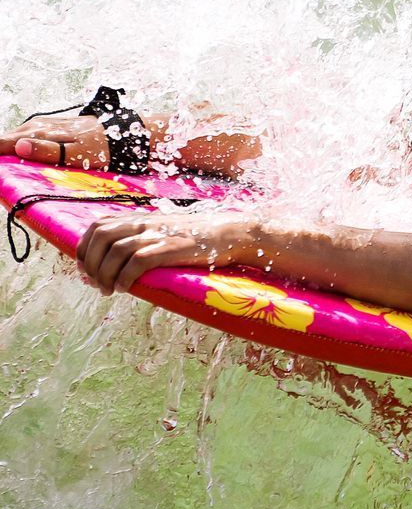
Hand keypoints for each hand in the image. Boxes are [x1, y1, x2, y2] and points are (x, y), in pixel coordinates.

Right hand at [0, 115, 109, 167]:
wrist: (117, 133)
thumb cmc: (98, 148)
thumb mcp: (74, 154)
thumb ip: (47, 151)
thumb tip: (18, 146)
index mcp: (38, 133)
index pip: (4, 143)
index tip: (1, 169)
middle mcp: (36, 126)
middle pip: (6, 140)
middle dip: (3, 155)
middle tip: (6, 172)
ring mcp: (41, 124)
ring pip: (15, 137)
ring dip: (9, 151)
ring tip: (9, 166)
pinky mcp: (47, 126)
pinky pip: (25, 135)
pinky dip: (20, 146)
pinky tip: (22, 156)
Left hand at [76, 213, 257, 294]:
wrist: (229, 233)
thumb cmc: (197, 237)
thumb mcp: (164, 230)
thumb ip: (141, 238)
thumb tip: (117, 259)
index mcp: (140, 218)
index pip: (97, 226)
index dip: (85, 248)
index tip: (86, 269)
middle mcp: (144, 223)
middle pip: (100, 237)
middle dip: (91, 263)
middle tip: (96, 284)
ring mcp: (157, 235)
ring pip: (114, 251)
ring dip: (105, 274)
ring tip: (109, 291)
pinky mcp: (170, 248)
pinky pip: (137, 262)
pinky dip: (125, 278)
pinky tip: (125, 289)